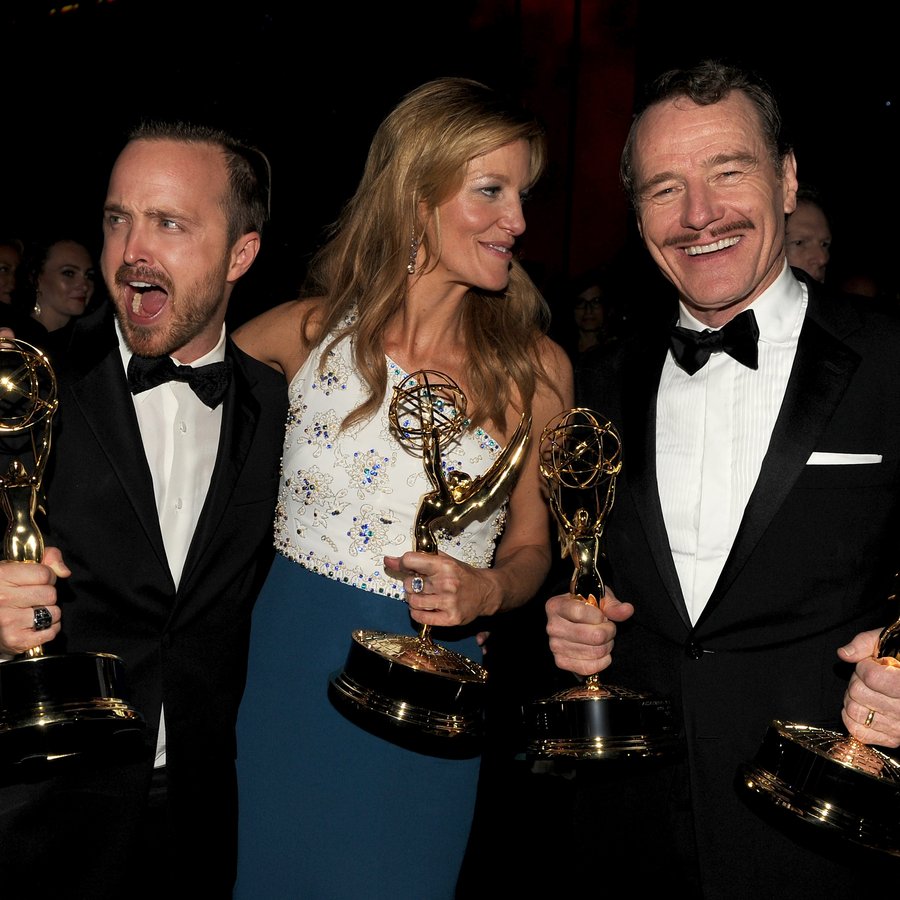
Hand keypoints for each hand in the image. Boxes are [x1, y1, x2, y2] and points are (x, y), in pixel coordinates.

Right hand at [0, 546, 69, 655]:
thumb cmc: (5, 591)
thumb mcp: (18, 566)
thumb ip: (47, 558)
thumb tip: (65, 572)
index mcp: (2, 576)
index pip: (45, 574)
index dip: (47, 577)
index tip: (38, 581)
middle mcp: (2, 598)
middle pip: (50, 594)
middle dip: (47, 595)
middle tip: (33, 598)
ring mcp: (8, 621)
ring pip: (53, 613)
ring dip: (49, 612)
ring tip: (32, 611)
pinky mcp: (16, 640)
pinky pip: (51, 631)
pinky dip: (49, 629)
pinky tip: (35, 625)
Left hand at [383, 551, 494, 626]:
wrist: (486, 592)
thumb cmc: (462, 575)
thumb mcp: (444, 561)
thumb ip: (418, 559)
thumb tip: (388, 560)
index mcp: (444, 565)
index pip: (410, 560)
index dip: (402, 563)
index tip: (404, 566)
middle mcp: (446, 583)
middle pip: (409, 584)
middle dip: (409, 584)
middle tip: (419, 584)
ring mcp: (449, 602)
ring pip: (413, 602)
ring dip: (412, 599)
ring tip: (421, 596)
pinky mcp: (451, 618)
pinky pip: (421, 617)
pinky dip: (416, 613)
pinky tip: (422, 608)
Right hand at [545, 584, 633, 676]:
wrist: (575, 622)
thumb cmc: (587, 607)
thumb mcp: (599, 599)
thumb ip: (613, 605)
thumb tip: (627, 610)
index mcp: (556, 606)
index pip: (580, 613)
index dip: (598, 616)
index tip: (602, 616)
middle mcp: (552, 626)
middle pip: (593, 636)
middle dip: (609, 632)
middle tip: (608, 628)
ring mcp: (555, 646)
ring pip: (595, 652)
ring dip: (607, 646)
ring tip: (604, 639)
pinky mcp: (561, 662)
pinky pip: (589, 667)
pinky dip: (602, 661)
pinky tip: (602, 653)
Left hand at [838, 628, 899, 747]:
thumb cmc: (898, 660)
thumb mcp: (885, 642)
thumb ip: (864, 644)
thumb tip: (843, 654)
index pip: (872, 678)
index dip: (864, 667)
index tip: (870, 664)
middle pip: (858, 693)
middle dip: (856, 680)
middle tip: (867, 678)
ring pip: (855, 712)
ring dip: (852, 698)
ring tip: (866, 692)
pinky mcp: (892, 739)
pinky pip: (858, 732)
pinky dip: (851, 718)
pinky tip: (862, 706)